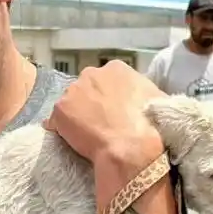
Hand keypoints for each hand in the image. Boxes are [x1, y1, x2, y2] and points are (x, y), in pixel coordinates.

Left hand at [45, 60, 165, 171]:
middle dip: (90, 102)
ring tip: (87, 133)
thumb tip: (143, 98)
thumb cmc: (149, 123)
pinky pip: (56, 121)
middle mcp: (91, 73)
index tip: (113, 110)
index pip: (107, 79)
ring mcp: (72, 91)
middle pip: (86, 87)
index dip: (109, 96)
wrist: (130, 145)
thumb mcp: (156, 98)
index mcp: (116, 68)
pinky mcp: (60, 110)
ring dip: (76, 115)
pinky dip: (61, 130)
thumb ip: (143, 91)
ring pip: (70, 103)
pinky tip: (73, 140)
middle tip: (99, 122)